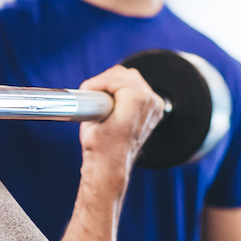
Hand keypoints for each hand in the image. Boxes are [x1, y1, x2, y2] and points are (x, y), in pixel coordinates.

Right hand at [78, 66, 164, 195]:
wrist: (110, 166)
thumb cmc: (100, 146)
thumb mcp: (91, 117)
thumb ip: (96, 95)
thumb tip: (94, 87)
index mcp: (137, 98)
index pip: (114, 76)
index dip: (96, 83)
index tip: (86, 90)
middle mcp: (150, 100)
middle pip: (125, 74)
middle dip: (106, 81)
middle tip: (91, 93)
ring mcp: (155, 106)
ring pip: (133, 79)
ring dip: (116, 85)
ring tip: (101, 97)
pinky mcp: (154, 111)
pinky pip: (139, 90)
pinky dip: (125, 91)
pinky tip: (114, 100)